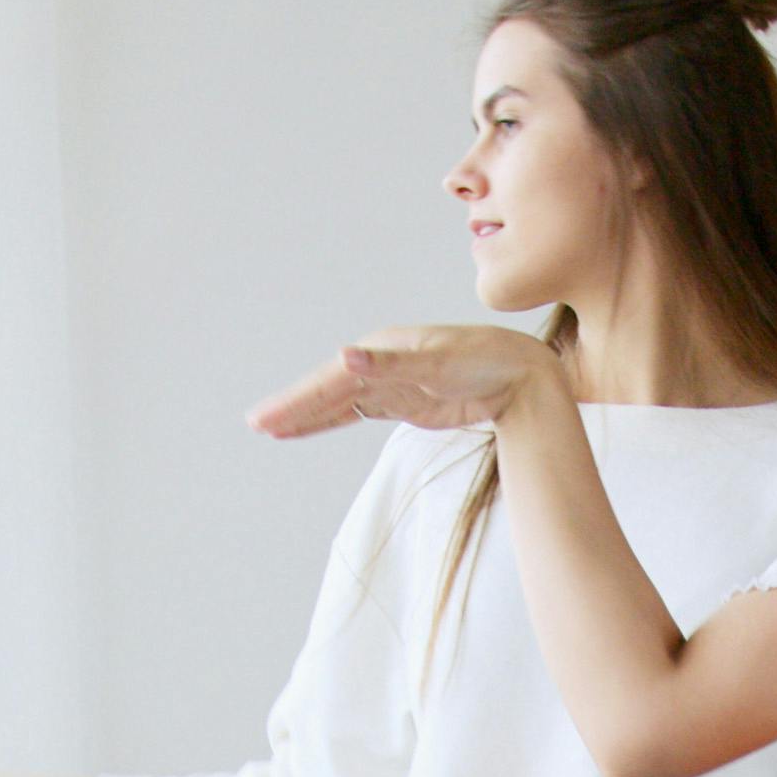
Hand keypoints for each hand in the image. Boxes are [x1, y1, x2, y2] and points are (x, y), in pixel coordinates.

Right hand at [249, 322, 558, 441]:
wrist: (520, 373)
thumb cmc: (483, 361)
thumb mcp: (437, 362)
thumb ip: (389, 364)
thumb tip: (346, 355)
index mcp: (381, 348)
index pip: (330, 379)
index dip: (299, 400)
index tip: (268, 419)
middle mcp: (379, 360)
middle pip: (327, 388)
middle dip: (293, 407)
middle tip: (257, 424)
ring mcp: (389, 382)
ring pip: (337, 401)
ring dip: (307, 414)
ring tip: (271, 428)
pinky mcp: (402, 400)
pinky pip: (356, 411)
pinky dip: (331, 419)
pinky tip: (311, 426)